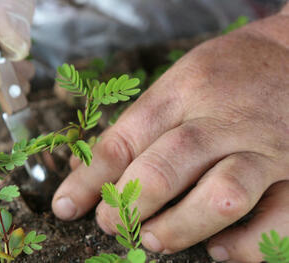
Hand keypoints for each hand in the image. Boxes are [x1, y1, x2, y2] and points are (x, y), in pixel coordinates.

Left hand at [52, 9, 288, 262]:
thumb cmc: (228, 73)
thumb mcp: (178, 82)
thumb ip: (139, 126)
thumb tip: (90, 173)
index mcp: (183, 92)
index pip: (124, 140)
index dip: (89, 180)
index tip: (67, 207)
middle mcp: (222, 120)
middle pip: (164, 168)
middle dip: (129, 206)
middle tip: (113, 224)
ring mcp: (265, 147)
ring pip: (220, 196)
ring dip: (179, 227)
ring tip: (155, 240)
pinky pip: (279, 218)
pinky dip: (244, 244)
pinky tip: (218, 249)